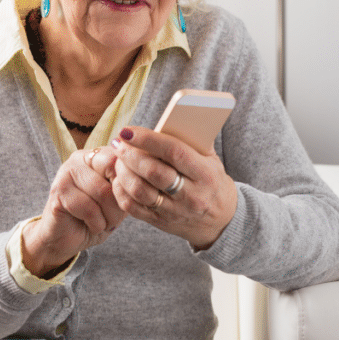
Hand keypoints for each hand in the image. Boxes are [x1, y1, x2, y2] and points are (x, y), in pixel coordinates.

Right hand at [21, 147, 125, 276]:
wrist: (64, 239)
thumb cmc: (95, 218)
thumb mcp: (117, 201)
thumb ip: (126, 186)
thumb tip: (141, 181)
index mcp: (96, 155)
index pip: (122, 159)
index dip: (130, 184)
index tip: (127, 203)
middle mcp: (79, 158)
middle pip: (115, 173)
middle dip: (120, 202)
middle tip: (115, 217)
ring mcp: (66, 173)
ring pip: (103, 192)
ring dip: (109, 217)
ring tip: (104, 223)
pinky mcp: (58, 192)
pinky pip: (88, 208)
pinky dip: (96, 224)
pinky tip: (91, 226)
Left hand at [109, 126, 236, 249]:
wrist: (220, 220)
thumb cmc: (210, 180)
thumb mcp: (210, 159)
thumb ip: (192, 139)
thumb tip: (168, 117)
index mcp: (205, 174)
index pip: (174, 152)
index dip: (148, 139)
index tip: (127, 131)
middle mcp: (191, 195)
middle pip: (153, 172)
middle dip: (130, 154)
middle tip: (118, 143)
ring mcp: (175, 211)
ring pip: (140, 191)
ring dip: (123, 172)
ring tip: (118, 159)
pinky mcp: (161, 222)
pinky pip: (133, 208)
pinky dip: (120, 191)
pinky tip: (118, 178)